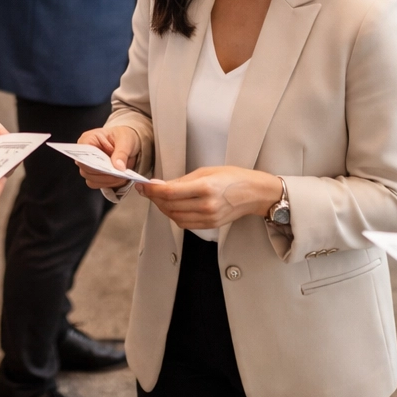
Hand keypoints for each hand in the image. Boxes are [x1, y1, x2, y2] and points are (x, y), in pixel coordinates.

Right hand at [75, 125, 142, 189]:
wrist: (128, 144)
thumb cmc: (123, 137)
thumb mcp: (125, 140)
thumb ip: (121, 153)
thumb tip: (118, 167)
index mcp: (87, 139)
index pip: (82, 153)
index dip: (92, 162)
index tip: (107, 167)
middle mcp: (84, 153)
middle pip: (86, 169)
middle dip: (103, 173)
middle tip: (119, 174)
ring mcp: (88, 165)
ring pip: (91, 179)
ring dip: (107, 180)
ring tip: (122, 176)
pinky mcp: (94, 175)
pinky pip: (97, 184)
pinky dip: (108, 184)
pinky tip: (119, 179)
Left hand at [136, 167, 281, 230]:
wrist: (253, 193)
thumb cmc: (232, 177)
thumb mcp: (206, 171)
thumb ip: (182, 180)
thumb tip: (160, 185)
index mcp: (205, 187)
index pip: (170, 192)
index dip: (152, 190)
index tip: (143, 185)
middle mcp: (206, 205)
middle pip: (169, 206)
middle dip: (154, 198)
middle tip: (147, 190)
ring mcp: (208, 218)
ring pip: (174, 217)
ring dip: (162, 208)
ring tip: (158, 198)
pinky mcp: (209, 225)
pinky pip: (184, 224)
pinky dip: (174, 216)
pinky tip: (172, 207)